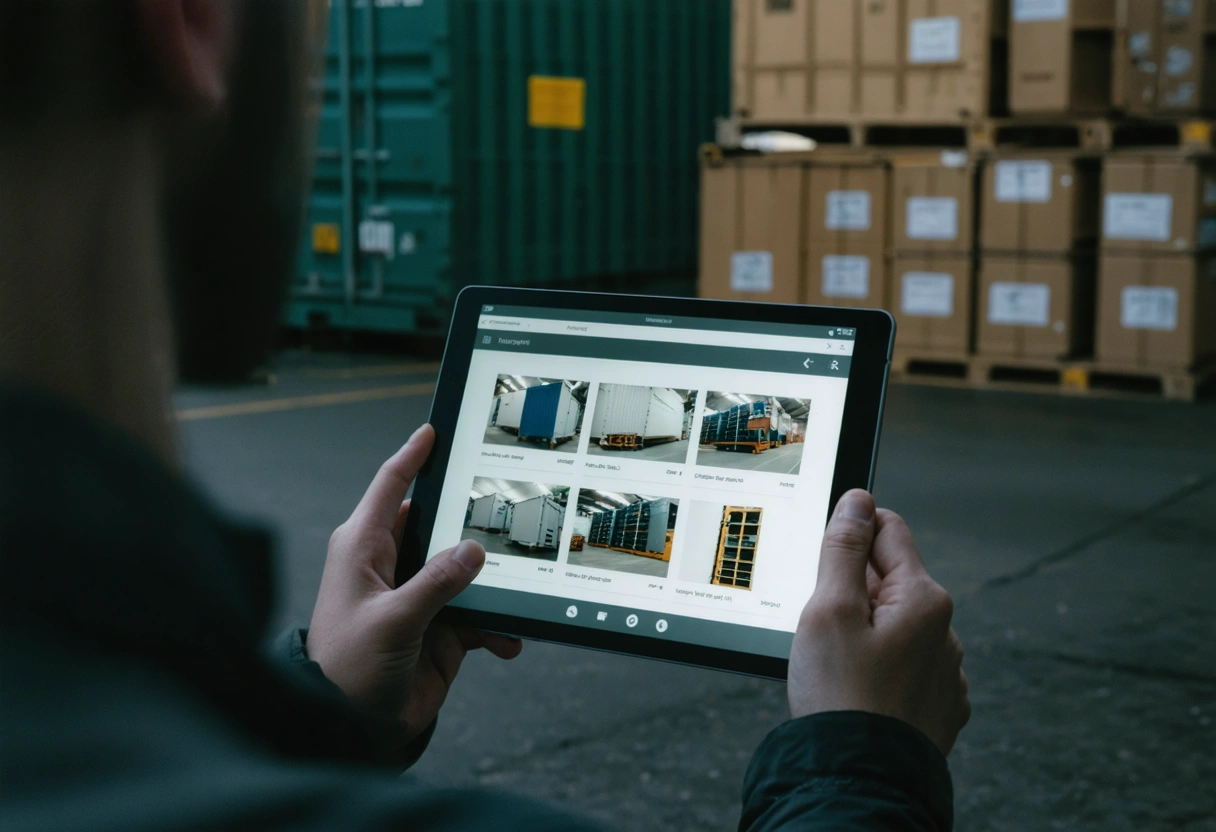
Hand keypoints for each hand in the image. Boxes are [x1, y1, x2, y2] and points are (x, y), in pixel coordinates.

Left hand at [307, 424, 522, 745]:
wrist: (352, 732)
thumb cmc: (348, 669)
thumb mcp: (392, 621)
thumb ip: (436, 583)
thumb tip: (473, 550)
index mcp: (363, 548)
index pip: (391, 486)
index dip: (412, 456)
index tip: (433, 430)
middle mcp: (391, 564)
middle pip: (440, 523)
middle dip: (472, 520)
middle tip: (506, 510)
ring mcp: (418, 595)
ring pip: (466, 568)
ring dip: (492, 581)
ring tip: (517, 586)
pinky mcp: (440, 627)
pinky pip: (480, 612)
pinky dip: (497, 623)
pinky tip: (508, 638)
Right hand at [788, 490, 969, 755]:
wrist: (861, 780)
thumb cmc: (840, 695)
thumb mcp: (827, 610)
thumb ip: (842, 549)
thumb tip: (858, 500)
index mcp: (923, 598)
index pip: (887, 530)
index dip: (848, 537)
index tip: (821, 562)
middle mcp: (945, 630)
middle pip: (889, 581)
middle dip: (851, 593)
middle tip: (822, 628)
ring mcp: (946, 672)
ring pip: (895, 627)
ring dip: (865, 633)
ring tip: (836, 667)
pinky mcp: (940, 706)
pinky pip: (905, 667)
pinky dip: (880, 669)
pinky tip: (857, 691)